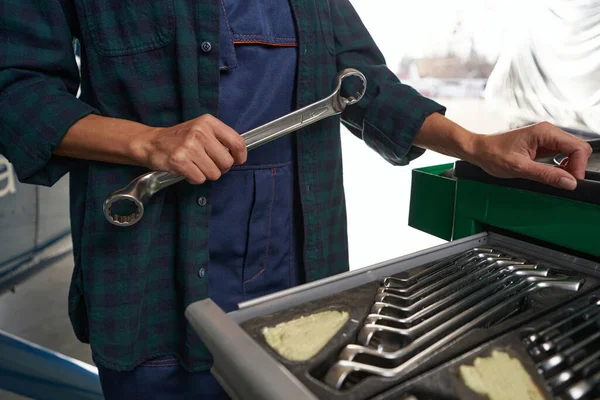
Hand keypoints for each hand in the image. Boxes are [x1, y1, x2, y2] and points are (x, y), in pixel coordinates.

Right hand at [136, 114, 246, 183]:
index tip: (237, 160)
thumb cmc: (180, 138)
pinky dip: (194, 178)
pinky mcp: (180, 161)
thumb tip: (237, 155)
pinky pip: (199, 179)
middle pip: (227, 162)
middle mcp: (200, 132)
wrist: (151, 142)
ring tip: (196, 166)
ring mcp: (189, 146)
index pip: (237, 142)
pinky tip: (187, 170)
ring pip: (214, 173)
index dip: (240, 156)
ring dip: (206, 174)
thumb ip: (219, 138)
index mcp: (208, 122)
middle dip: (220, 168)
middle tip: (209, 164)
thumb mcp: (201, 129)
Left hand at [469, 122, 592, 189]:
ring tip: (555, 179)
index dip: (579, 166)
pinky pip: (560, 155)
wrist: (479, 150)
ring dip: (568, 167)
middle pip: (578, 148)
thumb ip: (546, 175)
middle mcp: (548, 132)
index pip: (577, 147)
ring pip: (571, 152)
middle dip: (576, 167)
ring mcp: (546, 139)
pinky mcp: (542, 146)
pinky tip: (551, 174)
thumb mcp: (519, 168)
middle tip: (564, 182)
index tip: (571, 182)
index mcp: (544, 132)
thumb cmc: (493, 154)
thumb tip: (568, 182)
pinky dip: (560, 167)